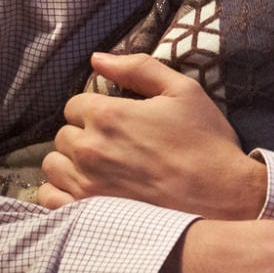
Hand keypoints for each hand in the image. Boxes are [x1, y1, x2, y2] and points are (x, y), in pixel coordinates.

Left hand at [37, 52, 266, 219]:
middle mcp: (89, 148)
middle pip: (63, 135)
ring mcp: (85, 184)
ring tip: (101, 169)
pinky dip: (62, 193)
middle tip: (115, 146)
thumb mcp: (184, 91)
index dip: (96, 110)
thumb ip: (139, 69)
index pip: (75, 105)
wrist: (222, 196)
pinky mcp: (87, 213)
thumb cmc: (205, 142)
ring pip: (54, 166)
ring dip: (71, 163)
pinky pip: (50, 198)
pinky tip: (88, 191)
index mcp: (108, 114)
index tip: (118, 121)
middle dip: (84, 136)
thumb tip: (96, 59)